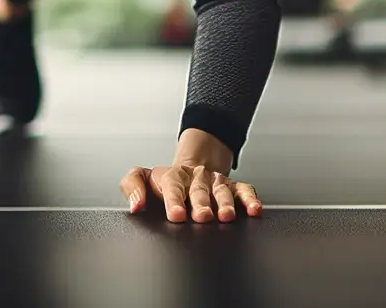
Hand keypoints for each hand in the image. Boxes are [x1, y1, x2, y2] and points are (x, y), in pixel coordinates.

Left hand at [121, 163, 260, 222]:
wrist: (190, 168)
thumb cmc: (164, 182)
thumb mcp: (141, 178)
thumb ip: (131, 186)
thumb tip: (135, 205)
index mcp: (173, 177)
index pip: (173, 187)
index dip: (174, 201)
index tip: (176, 215)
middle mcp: (196, 179)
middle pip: (199, 191)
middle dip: (201, 204)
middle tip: (202, 217)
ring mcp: (216, 182)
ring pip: (222, 192)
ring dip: (225, 204)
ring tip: (227, 216)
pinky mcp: (233, 187)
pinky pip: (244, 191)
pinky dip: (250, 200)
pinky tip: (254, 209)